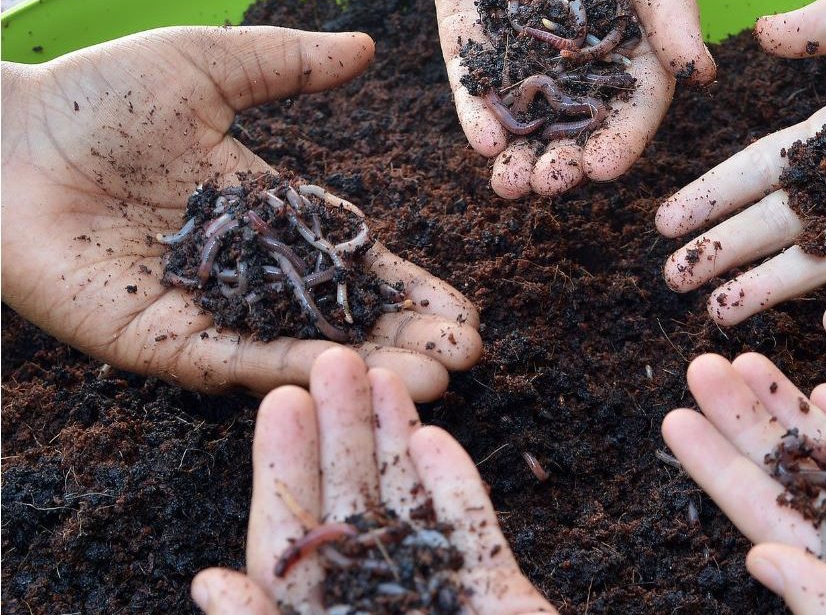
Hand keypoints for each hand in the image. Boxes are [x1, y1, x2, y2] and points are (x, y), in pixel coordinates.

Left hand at [1, 26, 480, 398]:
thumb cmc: (93, 97)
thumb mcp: (208, 66)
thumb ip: (288, 64)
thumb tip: (367, 48)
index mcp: (268, 216)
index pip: (355, 263)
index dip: (410, 291)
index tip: (464, 314)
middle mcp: (246, 273)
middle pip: (342, 318)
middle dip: (407, 341)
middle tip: (468, 357)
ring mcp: (204, 312)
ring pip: (296, 350)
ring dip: (365, 368)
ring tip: (434, 380)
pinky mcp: (155, 340)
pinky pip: (231, 360)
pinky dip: (286, 370)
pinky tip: (343, 375)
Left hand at [191, 348, 554, 613]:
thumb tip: (207, 580)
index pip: (293, 539)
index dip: (284, 467)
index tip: (279, 401)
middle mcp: (377, 603)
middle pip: (352, 505)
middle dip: (343, 430)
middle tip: (334, 356)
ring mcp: (440, 598)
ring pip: (413, 507)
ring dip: (398, 441)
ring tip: (388, 374)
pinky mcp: (498, 595)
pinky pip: (473, 536)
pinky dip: (456, 489)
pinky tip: (435, 441)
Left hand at [434, 0, 715, 197]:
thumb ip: (670, 8)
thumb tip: (703, 74)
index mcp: (630, 41)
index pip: (630, 105)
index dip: (619, 140)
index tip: (603, 168)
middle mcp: (576, 55)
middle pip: (572, 122)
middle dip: (562, 159)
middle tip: (550, 182)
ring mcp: (522, 46)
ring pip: (521, 113)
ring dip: (517, 153)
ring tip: (511, 185)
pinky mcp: (472, 30)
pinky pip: (472, 79)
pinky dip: (476, 111)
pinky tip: (482, 141)